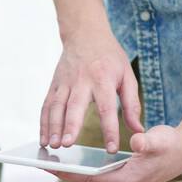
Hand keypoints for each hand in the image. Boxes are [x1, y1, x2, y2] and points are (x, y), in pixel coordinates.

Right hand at [40, 28, 142, 152]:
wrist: (85, 33)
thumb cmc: (109, 56)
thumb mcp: (127, 75)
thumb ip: (132, 104)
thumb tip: (138, 130)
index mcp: (103, 79)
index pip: (107, 107)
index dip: (110, 129)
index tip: (111, 148)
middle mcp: (82, 80)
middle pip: (75, 105)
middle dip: (70, 126)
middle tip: (68, 145)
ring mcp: (65, 82)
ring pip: (56, 106)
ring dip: (53, 127)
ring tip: (54, 146)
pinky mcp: (54, 84)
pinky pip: (46, 105)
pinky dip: (43, 123)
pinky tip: (44, 139)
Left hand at [47, 123, 181, 181]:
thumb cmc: (171, 146)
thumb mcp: (160, 140)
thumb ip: (148, 141)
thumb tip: (136, 141)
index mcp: (125, 181)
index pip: (89, 179)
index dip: (67, 172)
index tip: (49, 165)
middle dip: (63, 172)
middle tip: (40, 161)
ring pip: (88, 180)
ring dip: (70, 171)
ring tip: (49, 159)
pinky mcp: (120, 178)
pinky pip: (94, 175)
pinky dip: (81, 168)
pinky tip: (69, 157)